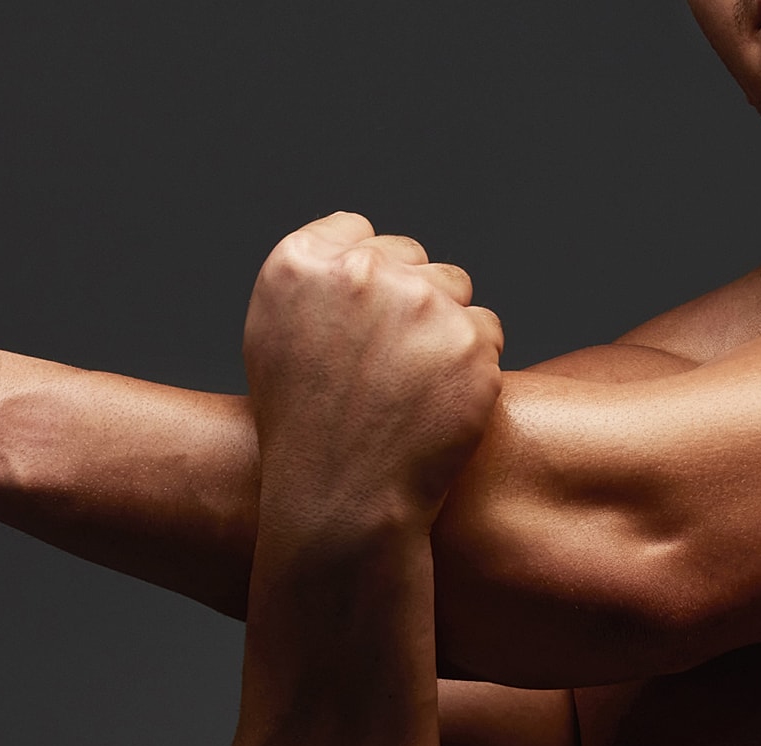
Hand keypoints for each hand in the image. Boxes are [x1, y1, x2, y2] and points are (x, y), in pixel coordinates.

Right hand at [242, 212, 503, 536]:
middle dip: (409, 298)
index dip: (365, 273)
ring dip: (446, 325)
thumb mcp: (273, 342)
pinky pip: (486, 329)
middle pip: (410, 255)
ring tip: (412, 387)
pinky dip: (473, 364)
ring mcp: (418, 302)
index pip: (354, 229)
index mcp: (297, 265)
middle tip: (388, 367)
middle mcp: (357, 272)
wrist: (342, 502)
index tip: (364, 318)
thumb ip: (315, 285)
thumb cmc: (303, 433)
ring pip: (455, 286)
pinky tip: (440, 404)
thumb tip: (362, 250)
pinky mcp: (468, 338)